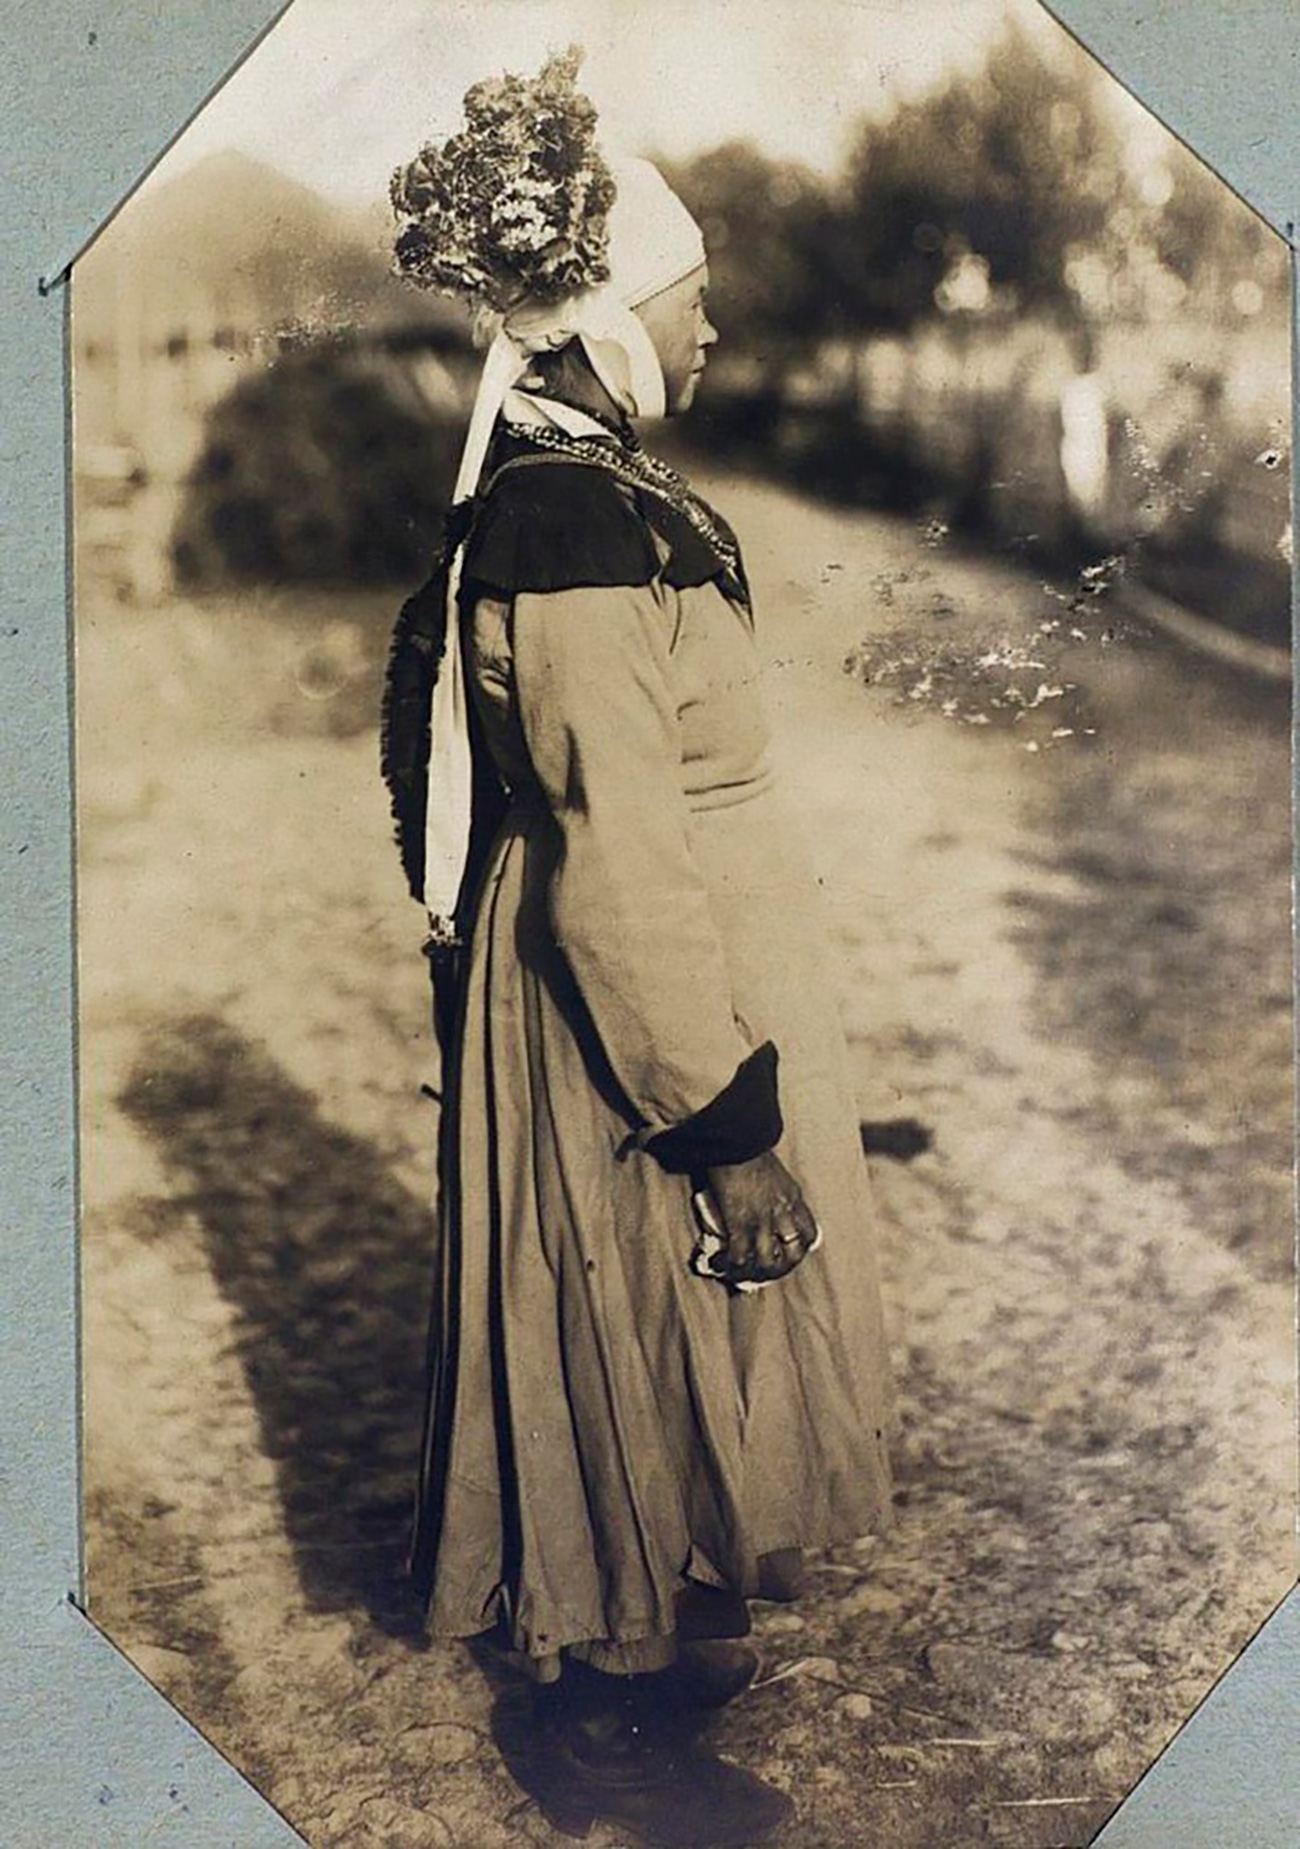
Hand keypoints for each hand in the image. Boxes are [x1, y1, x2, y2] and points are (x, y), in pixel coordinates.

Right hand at [703, 1150, 817, 1285]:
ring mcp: (762, 1220)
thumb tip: (756, 1198)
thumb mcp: (772, 1171)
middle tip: (764, 1270)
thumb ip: (771, 1188)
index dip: (799, 1248)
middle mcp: (782, 1212)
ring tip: (741, 1271)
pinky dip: (730, 1264)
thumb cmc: (748, 1146)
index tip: (786, 1250)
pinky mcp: (740, 1223)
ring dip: (755, 1272)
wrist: (736, 1137)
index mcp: (793, 1198)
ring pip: (769, 1262)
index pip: (809, 1233)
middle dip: (781, 1267)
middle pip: (794, 1254)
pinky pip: (739, 1256)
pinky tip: (720, 1263)